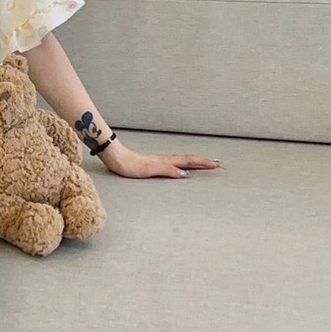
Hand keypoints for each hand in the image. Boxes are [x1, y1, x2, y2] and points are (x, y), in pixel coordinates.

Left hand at [100, 141, 221, 178]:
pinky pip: (173, 163)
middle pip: (187, 160)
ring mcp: (159, 161)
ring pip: (181, 160)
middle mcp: (164, 160)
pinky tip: (180, 167)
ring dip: (193, 162)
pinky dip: (182, 164)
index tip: (215, 165)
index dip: (202, 163)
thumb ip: (167, 170)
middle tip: (215, 164)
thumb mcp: (150, 170)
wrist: (115, 157)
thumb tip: (184, 174)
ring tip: (203, 164)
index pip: (188, 161)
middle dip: (202, 162)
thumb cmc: (129, 164)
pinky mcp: (153, 164)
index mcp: (166, 161)